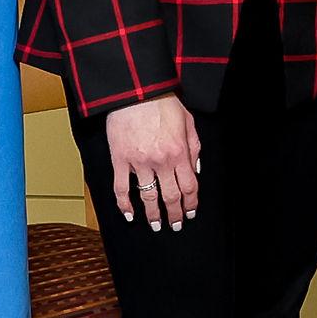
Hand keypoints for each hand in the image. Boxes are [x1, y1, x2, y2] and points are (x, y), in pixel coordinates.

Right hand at [104, 94, 201, 230]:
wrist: (136, 92)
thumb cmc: (162, 103)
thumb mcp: (188, 122)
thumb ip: (194, 148)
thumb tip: (196, 170)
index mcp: (180, 152)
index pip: (189, 186)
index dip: (191, 203)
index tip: (190, 212)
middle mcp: (161, 161)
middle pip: (170, 196)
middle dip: (174, 214)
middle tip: (175, 225)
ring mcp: (139, 162)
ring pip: (148, 197)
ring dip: (152, 215)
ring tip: (155, 225)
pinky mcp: (120, 160)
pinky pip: (121, 188)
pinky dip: (124, 204)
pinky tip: (129, 215)